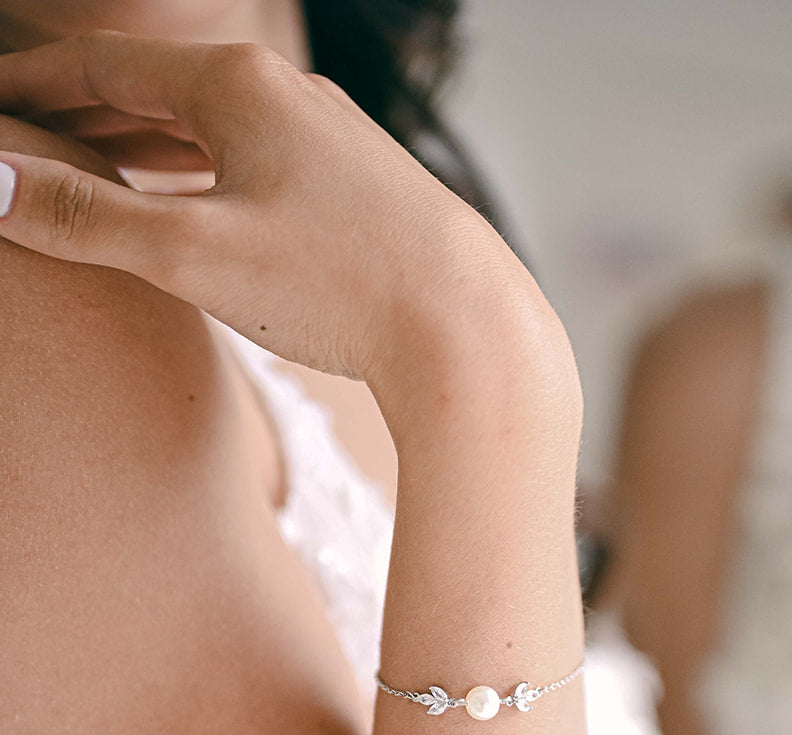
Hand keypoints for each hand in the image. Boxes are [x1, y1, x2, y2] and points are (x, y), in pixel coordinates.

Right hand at [0, 31, 544, 405]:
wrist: (467, 333)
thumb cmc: (341, 287)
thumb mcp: (193, 253)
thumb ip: (88, 217)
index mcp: (237, 86)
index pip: (102, 66)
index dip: (30, 85)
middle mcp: (286, 95)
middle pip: (151, 88)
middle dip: (76, 109)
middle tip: (18, 137)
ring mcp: (326, 140)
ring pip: (204, 126)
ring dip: (134, 140)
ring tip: (81, 161)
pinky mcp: (354, 189)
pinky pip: (249, 160)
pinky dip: (196, 171)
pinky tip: (186, 199)